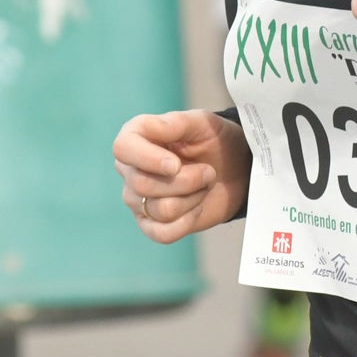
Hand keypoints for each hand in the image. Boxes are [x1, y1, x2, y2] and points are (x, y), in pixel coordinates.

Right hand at [113, 108, 249, 241]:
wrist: (234, 169)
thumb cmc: (215, 141)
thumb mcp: (202, 123)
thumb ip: (174, 123)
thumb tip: (150, 130)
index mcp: (136, 138)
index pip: (122, 148)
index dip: (148, 159)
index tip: (176, 164)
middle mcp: (130, 170)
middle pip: (143, 185)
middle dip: (187, 181)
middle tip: (208, 171)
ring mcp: (138, 200)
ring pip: (161, 210)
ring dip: (194, 198)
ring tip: (204, 185)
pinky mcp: (151, 225)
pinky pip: (163, 234)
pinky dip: (187, 222)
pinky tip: (197, 207)